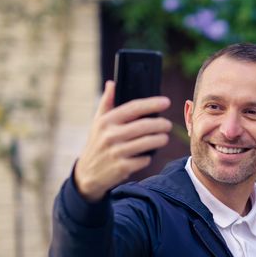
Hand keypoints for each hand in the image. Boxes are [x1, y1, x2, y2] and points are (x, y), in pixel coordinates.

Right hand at [74, 81, 171, 201]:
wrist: (87, 173)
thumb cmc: (97, 143)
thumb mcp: (98, 123)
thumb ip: (107, 103)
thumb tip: (112, 83)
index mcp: (106, 121)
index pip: (133, 108)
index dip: (152, 104)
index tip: (166, 102)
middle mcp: (110, 135)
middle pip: (144, 126)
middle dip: (161, 124)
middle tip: (168, 125)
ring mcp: (116, 152)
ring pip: (147, 143)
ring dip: (160, 139)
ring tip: (164, 138)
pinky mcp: (122, 167)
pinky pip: (144, 159)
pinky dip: (148, 157)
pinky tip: (148, 155)